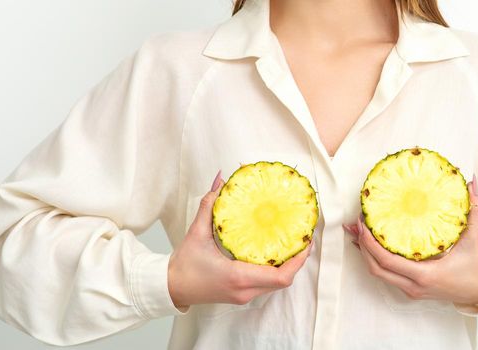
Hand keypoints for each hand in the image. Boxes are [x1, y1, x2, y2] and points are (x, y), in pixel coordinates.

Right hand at [167, 170, 312, 309]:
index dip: (298, 260)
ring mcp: (245, 295)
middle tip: (304, 237)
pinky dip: (276, 269)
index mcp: (238, 277)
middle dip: (298, 260)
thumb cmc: (184, 265)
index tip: (306, 241)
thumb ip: (210, 205)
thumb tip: (220, 180)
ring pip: (277, 284)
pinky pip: (267, 284)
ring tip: (294, 241)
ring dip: (289, 265)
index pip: (281, 276)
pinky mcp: (242, 295)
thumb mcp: (196, 232)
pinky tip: (277, 251)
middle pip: (284, 280)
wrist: (172, 288)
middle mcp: (245, 290)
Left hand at [343, 173, 477, 305]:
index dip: (370, 243)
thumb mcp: (475, 238)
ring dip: (365, 253)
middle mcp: (414, 285)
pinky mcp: (412, 289)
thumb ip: (474, 210)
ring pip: (379, 273)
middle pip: (375, 268)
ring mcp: (411, 290)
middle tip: (356, 223)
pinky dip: (376, 259)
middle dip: (362, 246)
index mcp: (425, 274)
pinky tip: (370, 244)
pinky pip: (387, 275)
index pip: (387, 261)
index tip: (364, 223)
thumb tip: (472, 182)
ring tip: (356, 232)